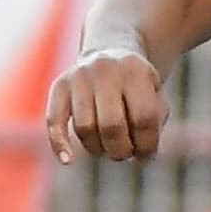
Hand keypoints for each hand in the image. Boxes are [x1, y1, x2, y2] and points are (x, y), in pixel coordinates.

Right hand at [46, 43, 170, 164]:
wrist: (109, 51)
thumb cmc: (136, 85)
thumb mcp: (155, 94)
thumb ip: (155, 120)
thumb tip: (144, 154)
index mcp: (136, 70)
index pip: (144, 118)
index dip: (147, 144)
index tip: (147, 156)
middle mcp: (105, 69)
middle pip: (112, 125)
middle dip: (121, 150)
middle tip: (126, 154)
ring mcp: (79, 76)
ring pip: (85, 128)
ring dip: (98, 149)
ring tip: (108, 150)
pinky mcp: (59, 86)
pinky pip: (54, 120)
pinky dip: (59, 143)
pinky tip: (67, 160)